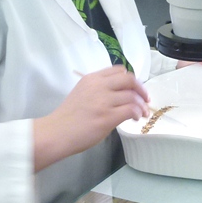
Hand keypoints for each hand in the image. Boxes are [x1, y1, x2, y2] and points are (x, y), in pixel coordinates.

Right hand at [33, 66, 148, 171]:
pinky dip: (137, 113)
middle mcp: (99, 86)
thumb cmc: (68, 117)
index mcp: (92, 79)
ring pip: (132, 96)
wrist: (56, 132)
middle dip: (141, 89)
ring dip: (141, 105)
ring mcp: (104, 101)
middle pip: (129, 79)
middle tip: (145, 99)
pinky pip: (131, 110)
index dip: (130, 78)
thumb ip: (99, 90)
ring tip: (142, 113)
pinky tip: (135, 118)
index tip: (135, 88)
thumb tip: (120, 96)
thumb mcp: (82, 94)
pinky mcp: (108, 116)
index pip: (118, 70)